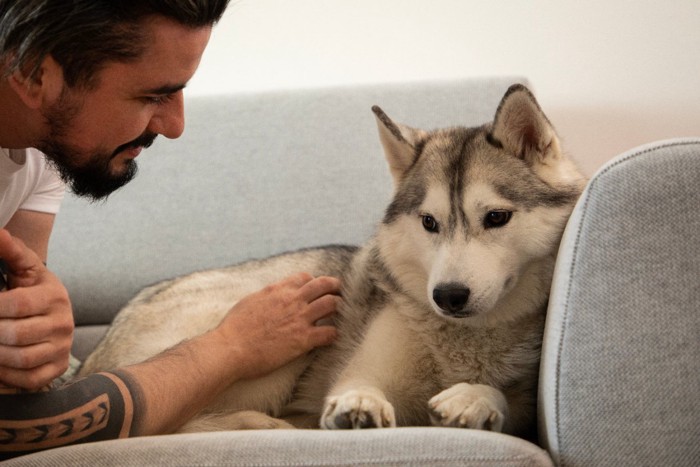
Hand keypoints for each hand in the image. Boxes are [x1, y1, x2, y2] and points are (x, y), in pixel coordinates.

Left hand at [0, 229, 72, 389]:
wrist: (53, 314)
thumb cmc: (31, 289)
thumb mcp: (24, 268)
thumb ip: (11, 251)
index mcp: (55, 295)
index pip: (17, 304)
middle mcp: (64, 322)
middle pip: (16, 335)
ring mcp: (62, 347)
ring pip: (20, 358)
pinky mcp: (58, 368)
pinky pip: (28, 378)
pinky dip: (6, 373)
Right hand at [213, 272, 341, 379]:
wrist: (230, 348)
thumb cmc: (234, 328)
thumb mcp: (250, 301)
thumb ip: (266, 296)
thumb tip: (271, 296)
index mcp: (278, 290)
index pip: (305, 277)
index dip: (314, 283)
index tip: (316, 290)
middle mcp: (292, 300)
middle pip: (324, 285)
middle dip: (336, 287)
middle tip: (341, 294)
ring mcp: (300, 319)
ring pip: (333, 304)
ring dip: (340, 308)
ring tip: (344, 314)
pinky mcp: (303, 339)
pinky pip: (330, 333)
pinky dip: (335, 334)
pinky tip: (334, 337)